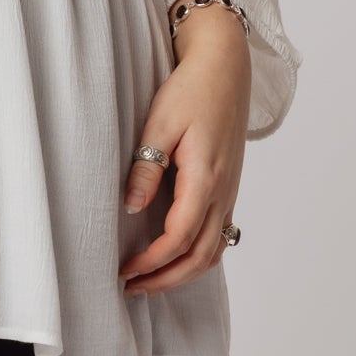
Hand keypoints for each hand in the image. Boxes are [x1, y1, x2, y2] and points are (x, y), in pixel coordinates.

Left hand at [118, 8, 249, 296]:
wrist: (225, 67)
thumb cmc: (191, 89)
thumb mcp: (160, 122)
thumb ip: (147, 166)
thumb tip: (131, 207)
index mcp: (206, 177)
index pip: (180, 237)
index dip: (152, 262)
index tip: (125, 272)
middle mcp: (223, 191)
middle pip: (201, 256)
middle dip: (167, 279)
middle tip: (133, 288)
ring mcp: (230, 191)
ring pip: (214, 250)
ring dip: (184, 272)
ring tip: (151, 280)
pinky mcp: (229, 187)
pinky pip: (220, 235)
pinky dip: (199, 255)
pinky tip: (176, 256)